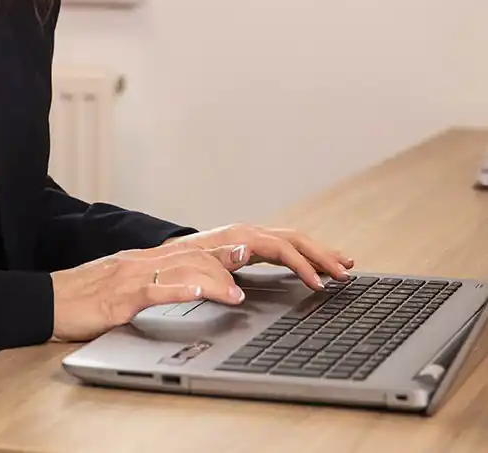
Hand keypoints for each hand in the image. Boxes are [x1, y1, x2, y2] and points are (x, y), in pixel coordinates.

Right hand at [50, 241, 251, 342]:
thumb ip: (150, 284)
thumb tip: (181, 288)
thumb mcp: (122, 288)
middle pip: (191, 255)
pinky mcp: (118, 298)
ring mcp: (129, 277)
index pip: (190, 250)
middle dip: (227, 260)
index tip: (250, 251)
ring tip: (237, 292)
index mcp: (143, 261)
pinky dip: (179, 290)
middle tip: (258, 262)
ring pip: (179, 269)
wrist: (44, 301)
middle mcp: (140, 262)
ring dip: (212, 280)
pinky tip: (198, 293)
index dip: (221, 250)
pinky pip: (153, 290)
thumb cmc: (81, 299)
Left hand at [157, 223, 353, 290]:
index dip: (303, 266)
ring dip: (319, 252)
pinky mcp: (253, 244)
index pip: (282, 248)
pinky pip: (286, 246)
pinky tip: (317, 264)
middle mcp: (250, 232)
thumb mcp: (200, 264)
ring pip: (294, 239)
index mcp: (242, 236)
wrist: (170, 255)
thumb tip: (243, 259)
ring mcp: (253, 236)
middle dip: (322, 254)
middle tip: (346, 272)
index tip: (319, 285)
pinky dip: (305, 254)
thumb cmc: (185, 262)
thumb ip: (221, 263)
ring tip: (344, 264)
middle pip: (295, 239)